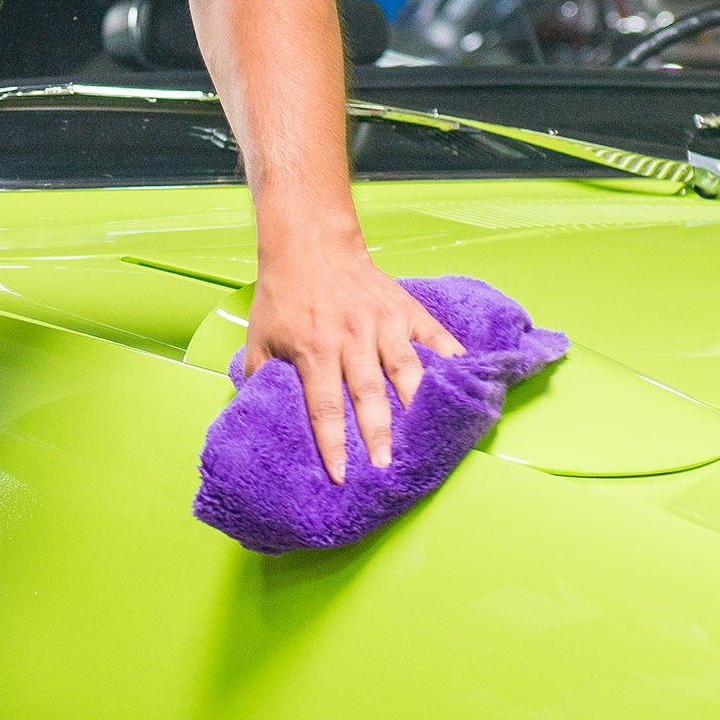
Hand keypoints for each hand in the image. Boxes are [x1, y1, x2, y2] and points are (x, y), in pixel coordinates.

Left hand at [245, 244, 464, 483]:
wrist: (310, 244)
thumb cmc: (283, 295)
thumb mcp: (260, 337)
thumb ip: (260, 378)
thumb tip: (256, 415)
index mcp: (314, 350)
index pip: (325, 407)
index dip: (333, 444)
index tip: (342, 475)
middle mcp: (351, 339)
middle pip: (369, 395)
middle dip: (379, 434)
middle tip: (388, 466)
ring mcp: (382, 323)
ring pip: (406, 370)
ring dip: (415, 405)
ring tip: (428, 434)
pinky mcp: (404, 309)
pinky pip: (433, 336)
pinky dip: (450, 357)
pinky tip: (464, 379)